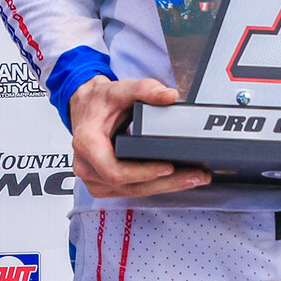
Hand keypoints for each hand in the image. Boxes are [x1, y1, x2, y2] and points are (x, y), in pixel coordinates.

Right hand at [69, 77, 209, 198]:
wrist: (87, 107)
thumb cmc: (100, 102)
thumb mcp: (121, 89)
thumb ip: (145, 89)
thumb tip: (169, 96)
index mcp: (87, 144)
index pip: (114, 170)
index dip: (143, 173)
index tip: (169, 167)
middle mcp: (87, 166)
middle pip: (129, 185)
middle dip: (165, 182)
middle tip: (194, 175)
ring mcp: (95, 179)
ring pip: (133, 191)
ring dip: (165, 187)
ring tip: (193, 178)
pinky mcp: (105, 184)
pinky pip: (132, 190)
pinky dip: (155, 185)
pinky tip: (177, 180)